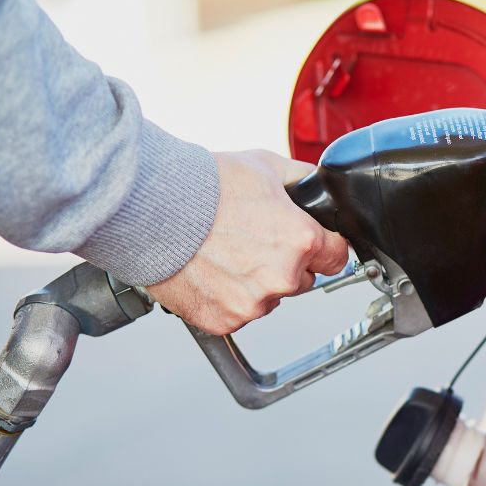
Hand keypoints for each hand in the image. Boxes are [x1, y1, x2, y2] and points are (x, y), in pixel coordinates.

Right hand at [146, 150, 348, 334]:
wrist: (149, 208)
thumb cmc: (203, 186)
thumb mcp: (266, 166)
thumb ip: (303, 181)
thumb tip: (320, 186)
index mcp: (301, 240)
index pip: (337, 257)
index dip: (324, 246)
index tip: (313, 244)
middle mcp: (282, 276)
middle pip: (303, 278)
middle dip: (286, 262)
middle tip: (253, 240)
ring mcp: (252, 302)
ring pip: (270, 297)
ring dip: (256, 282)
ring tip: (226, 252)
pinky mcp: (224, 319)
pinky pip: (238, 312)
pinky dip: (227, 297)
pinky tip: (211, 270)